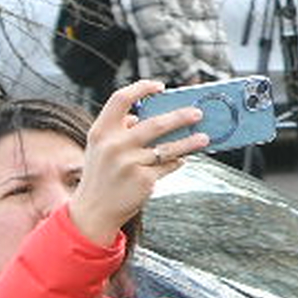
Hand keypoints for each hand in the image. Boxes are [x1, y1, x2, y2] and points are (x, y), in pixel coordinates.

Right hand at [71, 83, 206, 244]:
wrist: (93, 210)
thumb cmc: (101, 175)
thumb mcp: (99, 149)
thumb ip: (118, 130)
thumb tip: (140, 116)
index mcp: (100, 132)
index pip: (120, 99)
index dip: (141, 88)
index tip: (160, 87)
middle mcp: (114, 145)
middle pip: (154, 123)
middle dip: (180, 117)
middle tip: (197, 113)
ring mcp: (130, 163)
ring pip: (169, 147)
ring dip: (190, 142)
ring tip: (205, 138)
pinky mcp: (144, 180)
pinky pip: (168, 166)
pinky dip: (178, 161)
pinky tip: (183, 159)